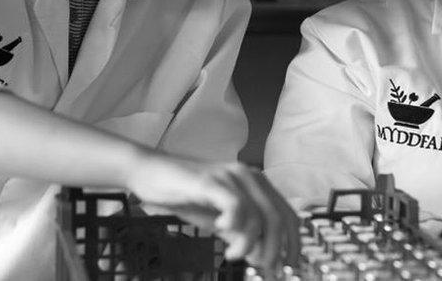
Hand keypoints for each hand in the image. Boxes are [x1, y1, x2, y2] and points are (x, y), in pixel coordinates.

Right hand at [124, 151, 300, 271]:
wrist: (149, 171)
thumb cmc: (184, 194)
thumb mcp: (217, 219)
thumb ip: (240, 234)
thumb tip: (260, 256)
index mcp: (255, 182)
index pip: (287, 214)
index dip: (293, 243)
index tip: (288, 266)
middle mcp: (248, 175)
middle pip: (277, 218)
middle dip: (274, 249)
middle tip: (264, 268)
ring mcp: (230, 177)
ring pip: (258, 215)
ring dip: (250, 244)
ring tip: (234, 255)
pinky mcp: (210, 181)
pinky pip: (234, 205)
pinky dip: (235, 225)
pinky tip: (222, 232)